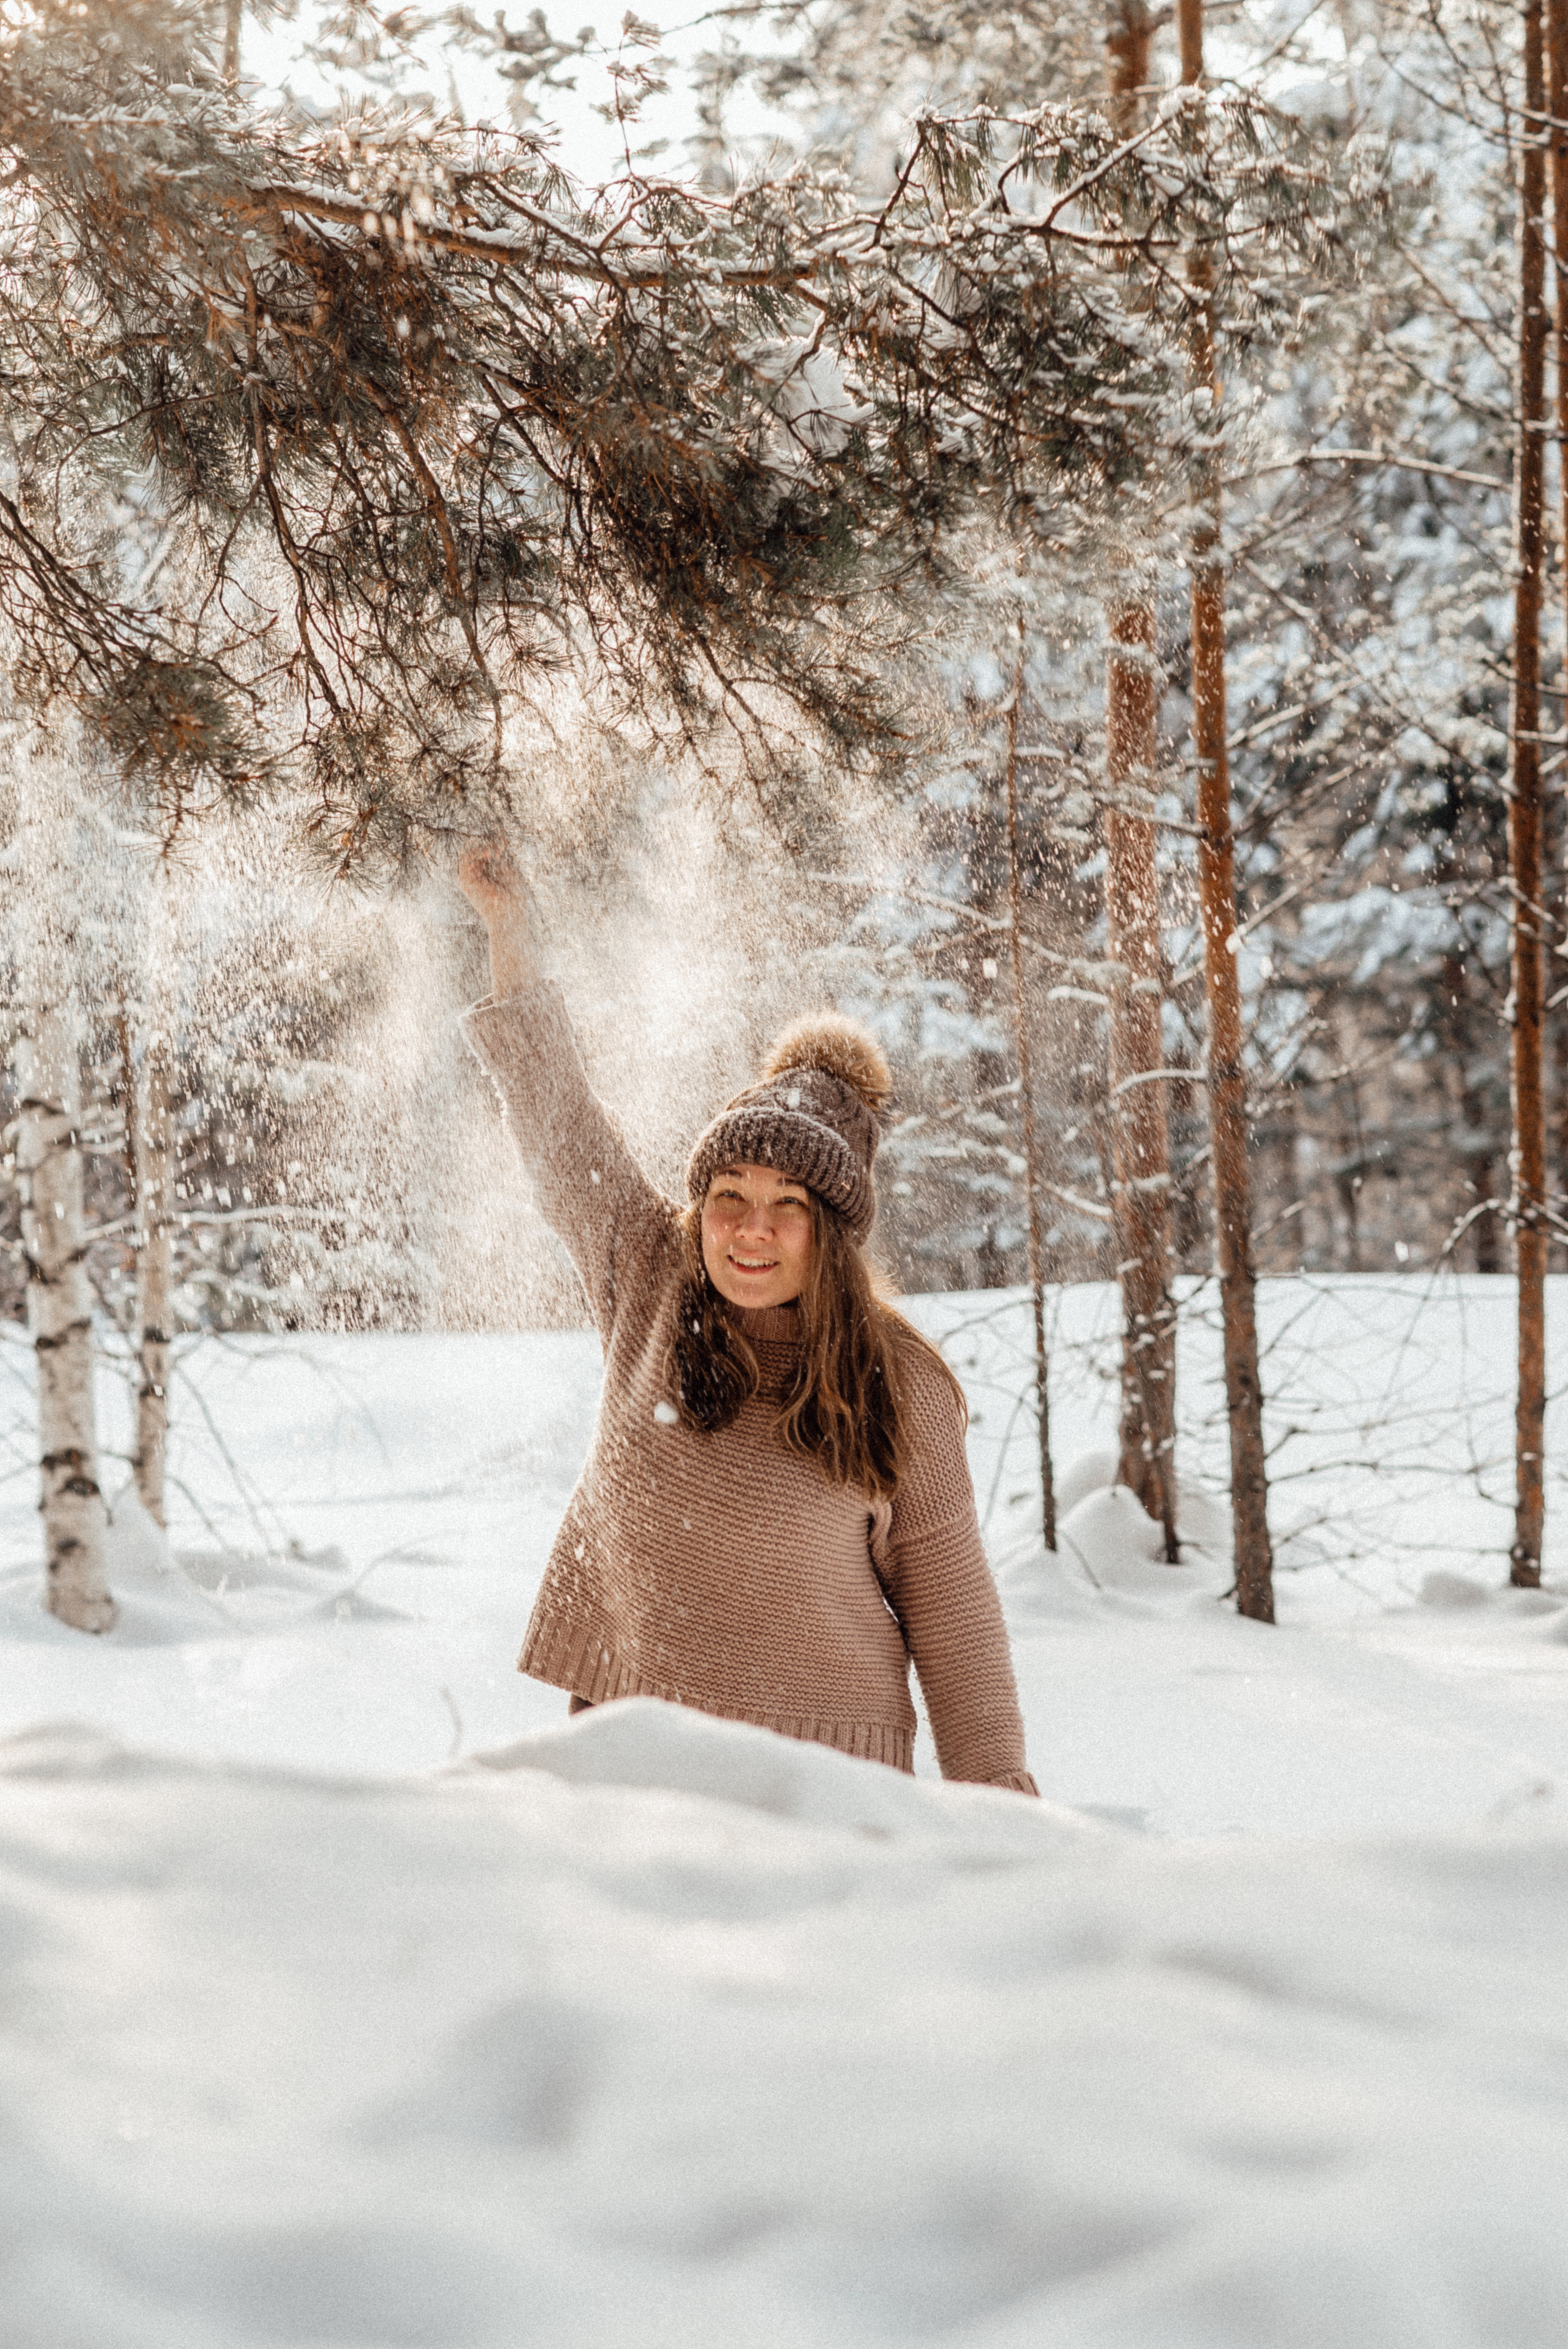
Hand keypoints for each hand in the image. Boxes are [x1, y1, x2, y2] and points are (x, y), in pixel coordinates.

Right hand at [457, 840, 540, 997]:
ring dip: (484, 845)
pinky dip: (478, 850)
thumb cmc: (513, 898)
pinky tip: (491, 854)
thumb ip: (501, 855)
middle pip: (472, 847)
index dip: (492, 842)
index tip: (505, 842)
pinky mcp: (465, 880)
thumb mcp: (509, 871)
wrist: (509, 916)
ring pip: (467, 849)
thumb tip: (499, 840)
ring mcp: (467, 877)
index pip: (481, 850)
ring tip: (499, 851)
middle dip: (487, 841)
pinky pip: (466, 856)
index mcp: (483, 873)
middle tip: (503, 845)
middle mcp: (473, 874)